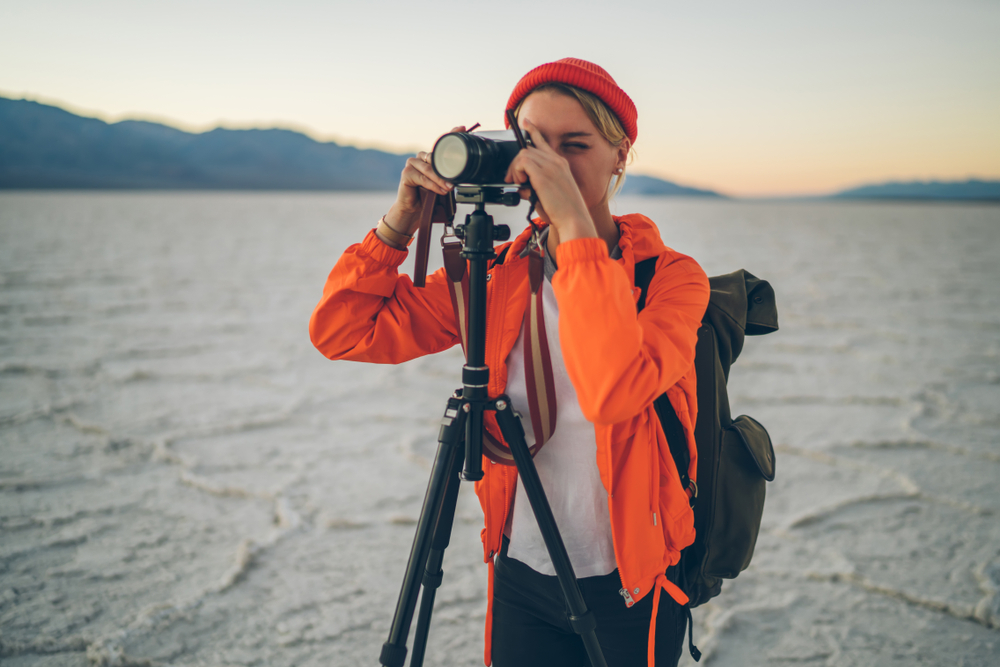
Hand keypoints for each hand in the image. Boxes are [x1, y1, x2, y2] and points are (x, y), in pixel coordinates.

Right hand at [384, 126, 463, 234]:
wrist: (414, 210)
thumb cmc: (427, 197)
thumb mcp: (441, 184)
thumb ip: (448, 176)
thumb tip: (461, 175)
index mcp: (430, 158)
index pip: (440, 144)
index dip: (451, 134)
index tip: (462, 128)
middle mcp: (420, 158)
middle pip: (435, 159)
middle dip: (446, 172)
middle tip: (454, 183)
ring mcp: (412, 164)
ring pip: (429, 169)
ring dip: (440, 181)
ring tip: (447, 189)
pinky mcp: (406, 174)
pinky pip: (422, 178)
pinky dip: (432, 185)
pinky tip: (438, 191)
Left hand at [504, 119, 597, 243]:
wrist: (574, 219)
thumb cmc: (564, 211)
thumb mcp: (548, 195)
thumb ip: (534, 187)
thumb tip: (520, 187)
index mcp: (560, 164)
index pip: (544, 142)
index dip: (533, 130)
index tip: (525, 122)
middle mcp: (556, 162)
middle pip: (527, 149)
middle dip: (515, 163)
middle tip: (512, 179)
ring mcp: (550, 166)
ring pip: (523, 154)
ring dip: (516, 170)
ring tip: (520, 183)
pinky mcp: (543, 174)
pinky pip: (522, 162)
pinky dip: (517, 172)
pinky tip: (522, 183)